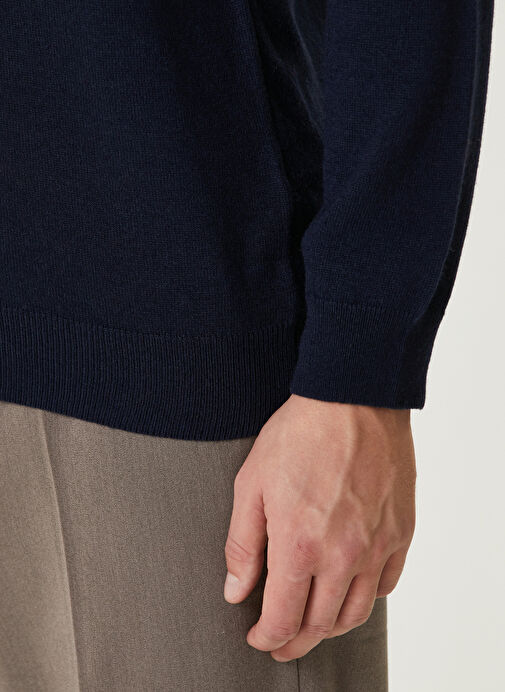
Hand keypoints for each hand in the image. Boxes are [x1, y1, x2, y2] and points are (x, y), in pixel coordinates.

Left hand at [223, 393, 415, 661]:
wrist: (351, 398)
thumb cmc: (298, 435)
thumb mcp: (251, 484)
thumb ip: (242, 544)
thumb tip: (235, 590)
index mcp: (298, 546)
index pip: (282, 618)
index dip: (266, 638)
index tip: (258, 638)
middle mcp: (342, 555)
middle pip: (320, 624)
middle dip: (295, 641)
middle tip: (281, 641)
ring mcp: (376, 545)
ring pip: (355, 612)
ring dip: (330, 626)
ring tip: (314, 622)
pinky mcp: (400, 531)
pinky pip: (386, 584)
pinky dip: (365, 596)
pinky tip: (349, 587)